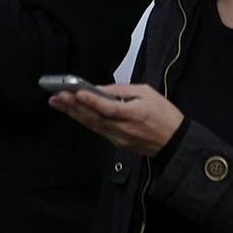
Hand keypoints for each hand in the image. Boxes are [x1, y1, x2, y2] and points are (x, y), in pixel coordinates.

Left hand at [48, 83, 184, 156]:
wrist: (175, 142)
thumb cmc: (164, 115)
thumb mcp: (147, 92)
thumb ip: (123, 90)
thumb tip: (101, 89)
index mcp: (135, 113)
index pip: (110, 108)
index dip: (92, 101)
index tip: (78, 92)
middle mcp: (125, 129)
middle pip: (95, 117)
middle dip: (74, 106)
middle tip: (57, 95)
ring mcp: (120, 138)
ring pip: (93, 125)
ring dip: (74, 113)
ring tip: (58, 102)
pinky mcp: (118, 143)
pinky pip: (98, 130)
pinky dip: (84, 121)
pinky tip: (73, 113)